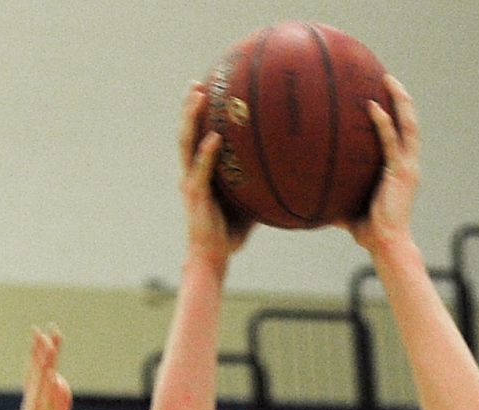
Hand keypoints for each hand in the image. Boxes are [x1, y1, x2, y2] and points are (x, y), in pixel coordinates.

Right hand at [20, 328, 77, 409]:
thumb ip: (60, 405)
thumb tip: (60, 381)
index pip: (36, 378)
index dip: (41, 357)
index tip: (48, 336)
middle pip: (35, 376)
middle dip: (40, 352)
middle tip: (45, 329)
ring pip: (40, 386)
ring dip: (45, 363)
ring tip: (50, 341)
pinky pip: (48, 407)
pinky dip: (50, 390)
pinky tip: (54, 373)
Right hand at [179, 83, 254, 265]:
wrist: (213, 257)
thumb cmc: (231, 234)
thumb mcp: (251, 204)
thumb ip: (262, 186)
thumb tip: (292, 175)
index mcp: (202, 173)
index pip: (198, 138)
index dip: (200, 116)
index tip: (209, 92)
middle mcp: (192, 173)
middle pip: (187, 133)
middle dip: (190, 108)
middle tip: (198, 83)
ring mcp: (191, 182)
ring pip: (186, 144)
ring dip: (190, 119)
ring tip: (197, 96)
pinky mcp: (194, 195)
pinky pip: (200, 169)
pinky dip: (206, 153)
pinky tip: (214, 138)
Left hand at [340, 76, 419, 252]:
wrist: (387, 244)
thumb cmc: (370, 233)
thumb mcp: (350, 211)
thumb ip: (336, 201)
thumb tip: (312, 200)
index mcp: (400, 171)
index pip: (401, 137)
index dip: (396, 116)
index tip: (383, 97)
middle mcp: (408, 164)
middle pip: (410, 124)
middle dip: (402, 100)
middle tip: (387, 79)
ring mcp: (407, 167)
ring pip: (410, 125)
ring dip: (401, 101)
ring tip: (388, 80)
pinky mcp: (402, 172)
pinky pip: (392, 141)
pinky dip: (384, 123)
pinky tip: (372, 107)